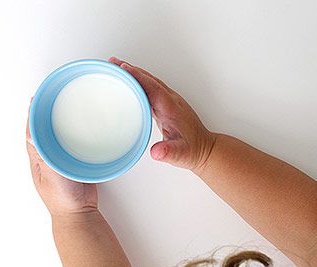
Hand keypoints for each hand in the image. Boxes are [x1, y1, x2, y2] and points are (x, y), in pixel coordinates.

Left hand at [26, 100, 97, 216]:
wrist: (78, 212)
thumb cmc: (61, 198)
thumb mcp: (49, 175)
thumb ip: (43, 155)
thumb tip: (31, 133)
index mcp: (38, 158)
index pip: (31, 131)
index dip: (33, 115)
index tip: (37, 99)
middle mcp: (49, 156)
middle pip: (46, 131)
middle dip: (47, 115)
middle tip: (54, 100)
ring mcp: (62, 160)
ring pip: (61, 137)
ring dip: (63, 125)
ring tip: (68, 110)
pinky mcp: (76, 162)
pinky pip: (75, 145)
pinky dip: (77, 136)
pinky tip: (83, 131)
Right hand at [109, 57, 215, 171]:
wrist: (203, 149)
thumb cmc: (192, 150)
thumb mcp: (180, 154)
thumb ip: (168, 152)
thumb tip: (156, 152)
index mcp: (172, 108)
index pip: (153, 87)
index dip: (138, 77)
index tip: (123, 68)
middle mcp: (171, 101)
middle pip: (150, 80)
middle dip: (131, 70)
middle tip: (112, 62)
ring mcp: (169, 102)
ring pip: (150, 83)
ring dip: (134, 75)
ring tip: (116, 68)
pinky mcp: (167, 106)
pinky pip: (151, 90)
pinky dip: (139, 84)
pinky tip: (129, 84)